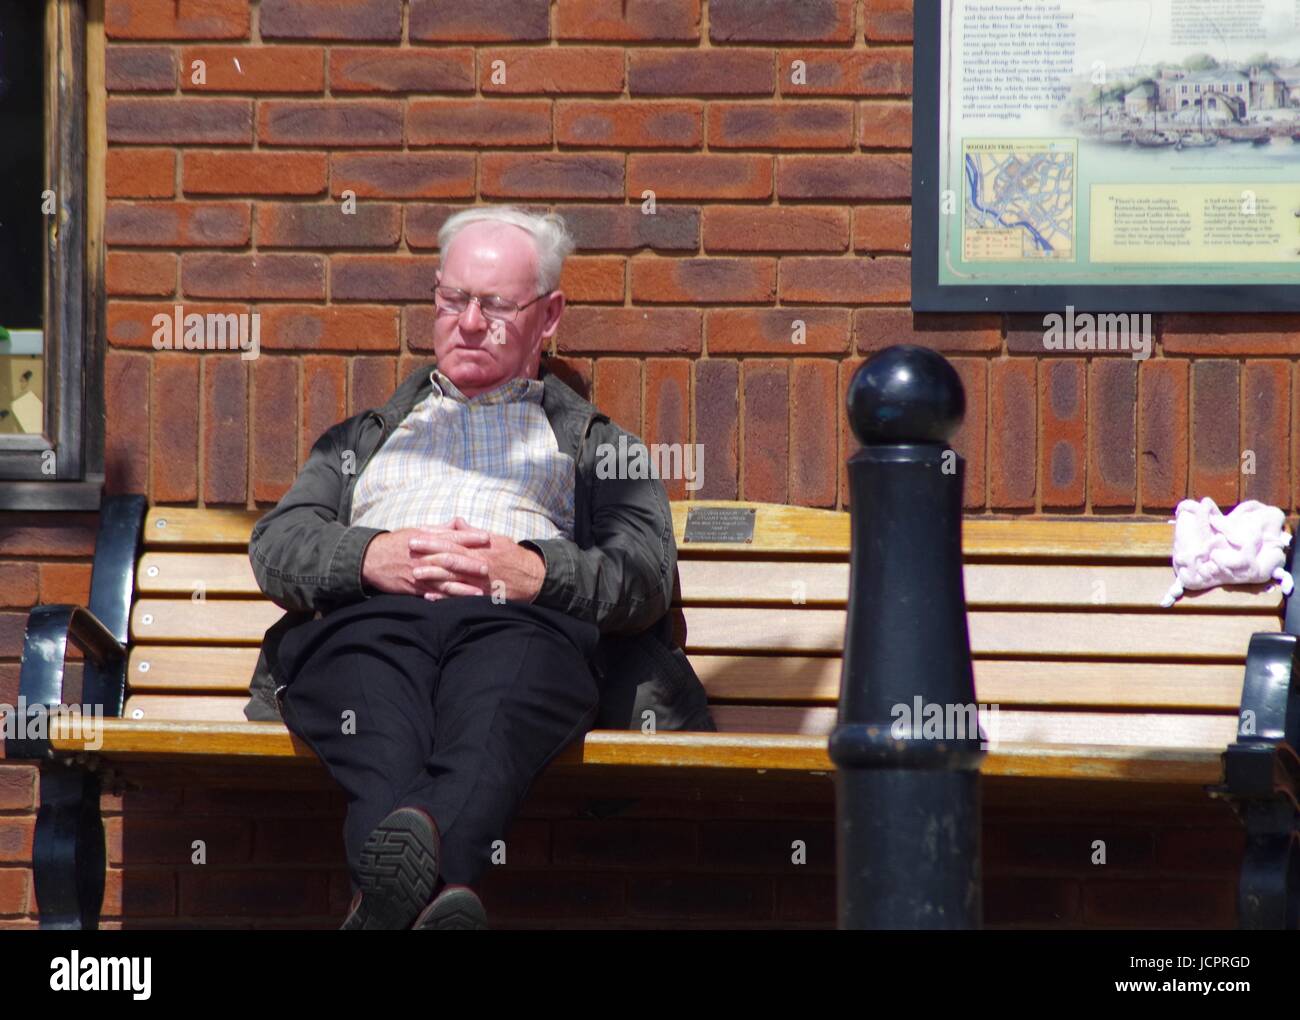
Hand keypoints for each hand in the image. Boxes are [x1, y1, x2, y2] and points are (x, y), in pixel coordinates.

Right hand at [359, 520, 489, 597]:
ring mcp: (419, 572)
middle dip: (468, 564)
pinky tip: (457, 603)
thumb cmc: (397, 543)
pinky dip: (444, 599)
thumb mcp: (417, 530)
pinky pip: (431, 594)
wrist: (371, 558)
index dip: (469, 537)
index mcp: (426, 539)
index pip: (451, 537)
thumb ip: (440, 529)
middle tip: (487, 567)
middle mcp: (424, 555)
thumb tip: (460, 522)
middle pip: (449, 559)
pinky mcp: (413, 587)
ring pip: (443, 580)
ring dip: (461, 587)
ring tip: (478, 592)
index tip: (487, 537)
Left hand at [408, 517, 545, 603]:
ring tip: (414, 574)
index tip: (415, 536)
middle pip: (450, 557)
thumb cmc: (512, 556)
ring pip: (453, 577)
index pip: (452, 540)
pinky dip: (445, 597)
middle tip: (409, 550)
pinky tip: (430, 596)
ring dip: (433, 575)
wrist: (534, 576)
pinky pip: (461, 596)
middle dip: (428, 554)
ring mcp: (480, 580)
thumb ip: (473, 533)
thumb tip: (457, 522)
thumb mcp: (496, 539)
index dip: (433, 538)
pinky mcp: (483, 595)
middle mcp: (479, 562)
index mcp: (480, 547)